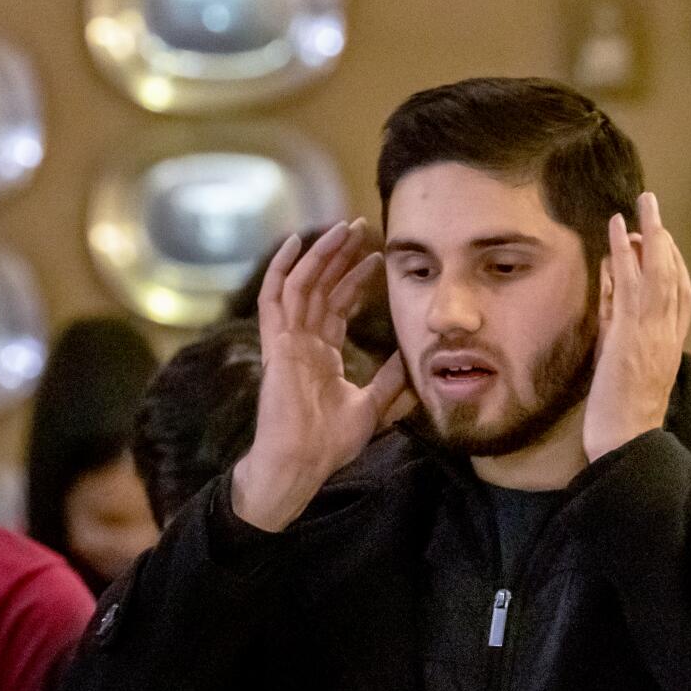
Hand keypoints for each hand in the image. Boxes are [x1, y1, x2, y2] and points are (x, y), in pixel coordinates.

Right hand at [231, 220, 416, 530]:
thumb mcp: (372, 405)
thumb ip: (390, 380)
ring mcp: (286, 341)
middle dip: (340, 256)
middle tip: (361, 227)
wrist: (301, 463)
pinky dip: (282, 269)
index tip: (377, 257)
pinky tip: (296, 242)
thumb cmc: (330, 443)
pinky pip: (274, 299)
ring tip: (342, 228)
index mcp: (320, 354)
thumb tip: (415, 356)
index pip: (336, 305)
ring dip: (320, 254)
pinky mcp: (275, 345)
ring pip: (301, 284)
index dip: (354, 279)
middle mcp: (302, 341)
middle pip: (320, 287)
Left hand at [583, 191, 690, 461]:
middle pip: (673, 275)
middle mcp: (668, 334)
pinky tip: (619, 230)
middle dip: (664, 237)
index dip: (672, 262)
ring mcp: (652, 332)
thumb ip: (618, 325)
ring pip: (658, 273)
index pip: (680, 295)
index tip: (660, 238)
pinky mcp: (632, 334)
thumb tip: (612, 286)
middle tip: (651, 205)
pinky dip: (627, 254)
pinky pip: (633, 285)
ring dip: (649, 232)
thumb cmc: (623, 415)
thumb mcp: (622, 364)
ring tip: (642, 201)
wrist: (626, 443)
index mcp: (671, 344)